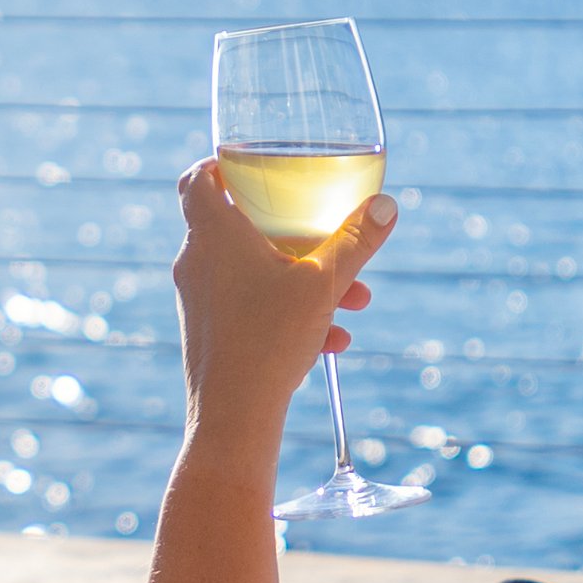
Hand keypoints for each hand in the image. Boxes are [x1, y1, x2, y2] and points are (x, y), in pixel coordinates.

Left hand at [170, 164, 395, 470]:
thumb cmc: (270, 340)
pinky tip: (332, 338)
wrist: (233, 416)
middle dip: (295, 234)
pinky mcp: (207, 333)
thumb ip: (357, 240)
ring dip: (302, 279)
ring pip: (253, 273)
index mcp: (212, 234)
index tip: (250, 168)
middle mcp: (196, 262)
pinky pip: (250, 309)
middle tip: (327, 238)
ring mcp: (198, 300)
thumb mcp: (324, 283)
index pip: (196, 179)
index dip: (219, 166)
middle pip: (238, 226)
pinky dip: (288, 313)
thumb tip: (386, 206)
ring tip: (353, 301)